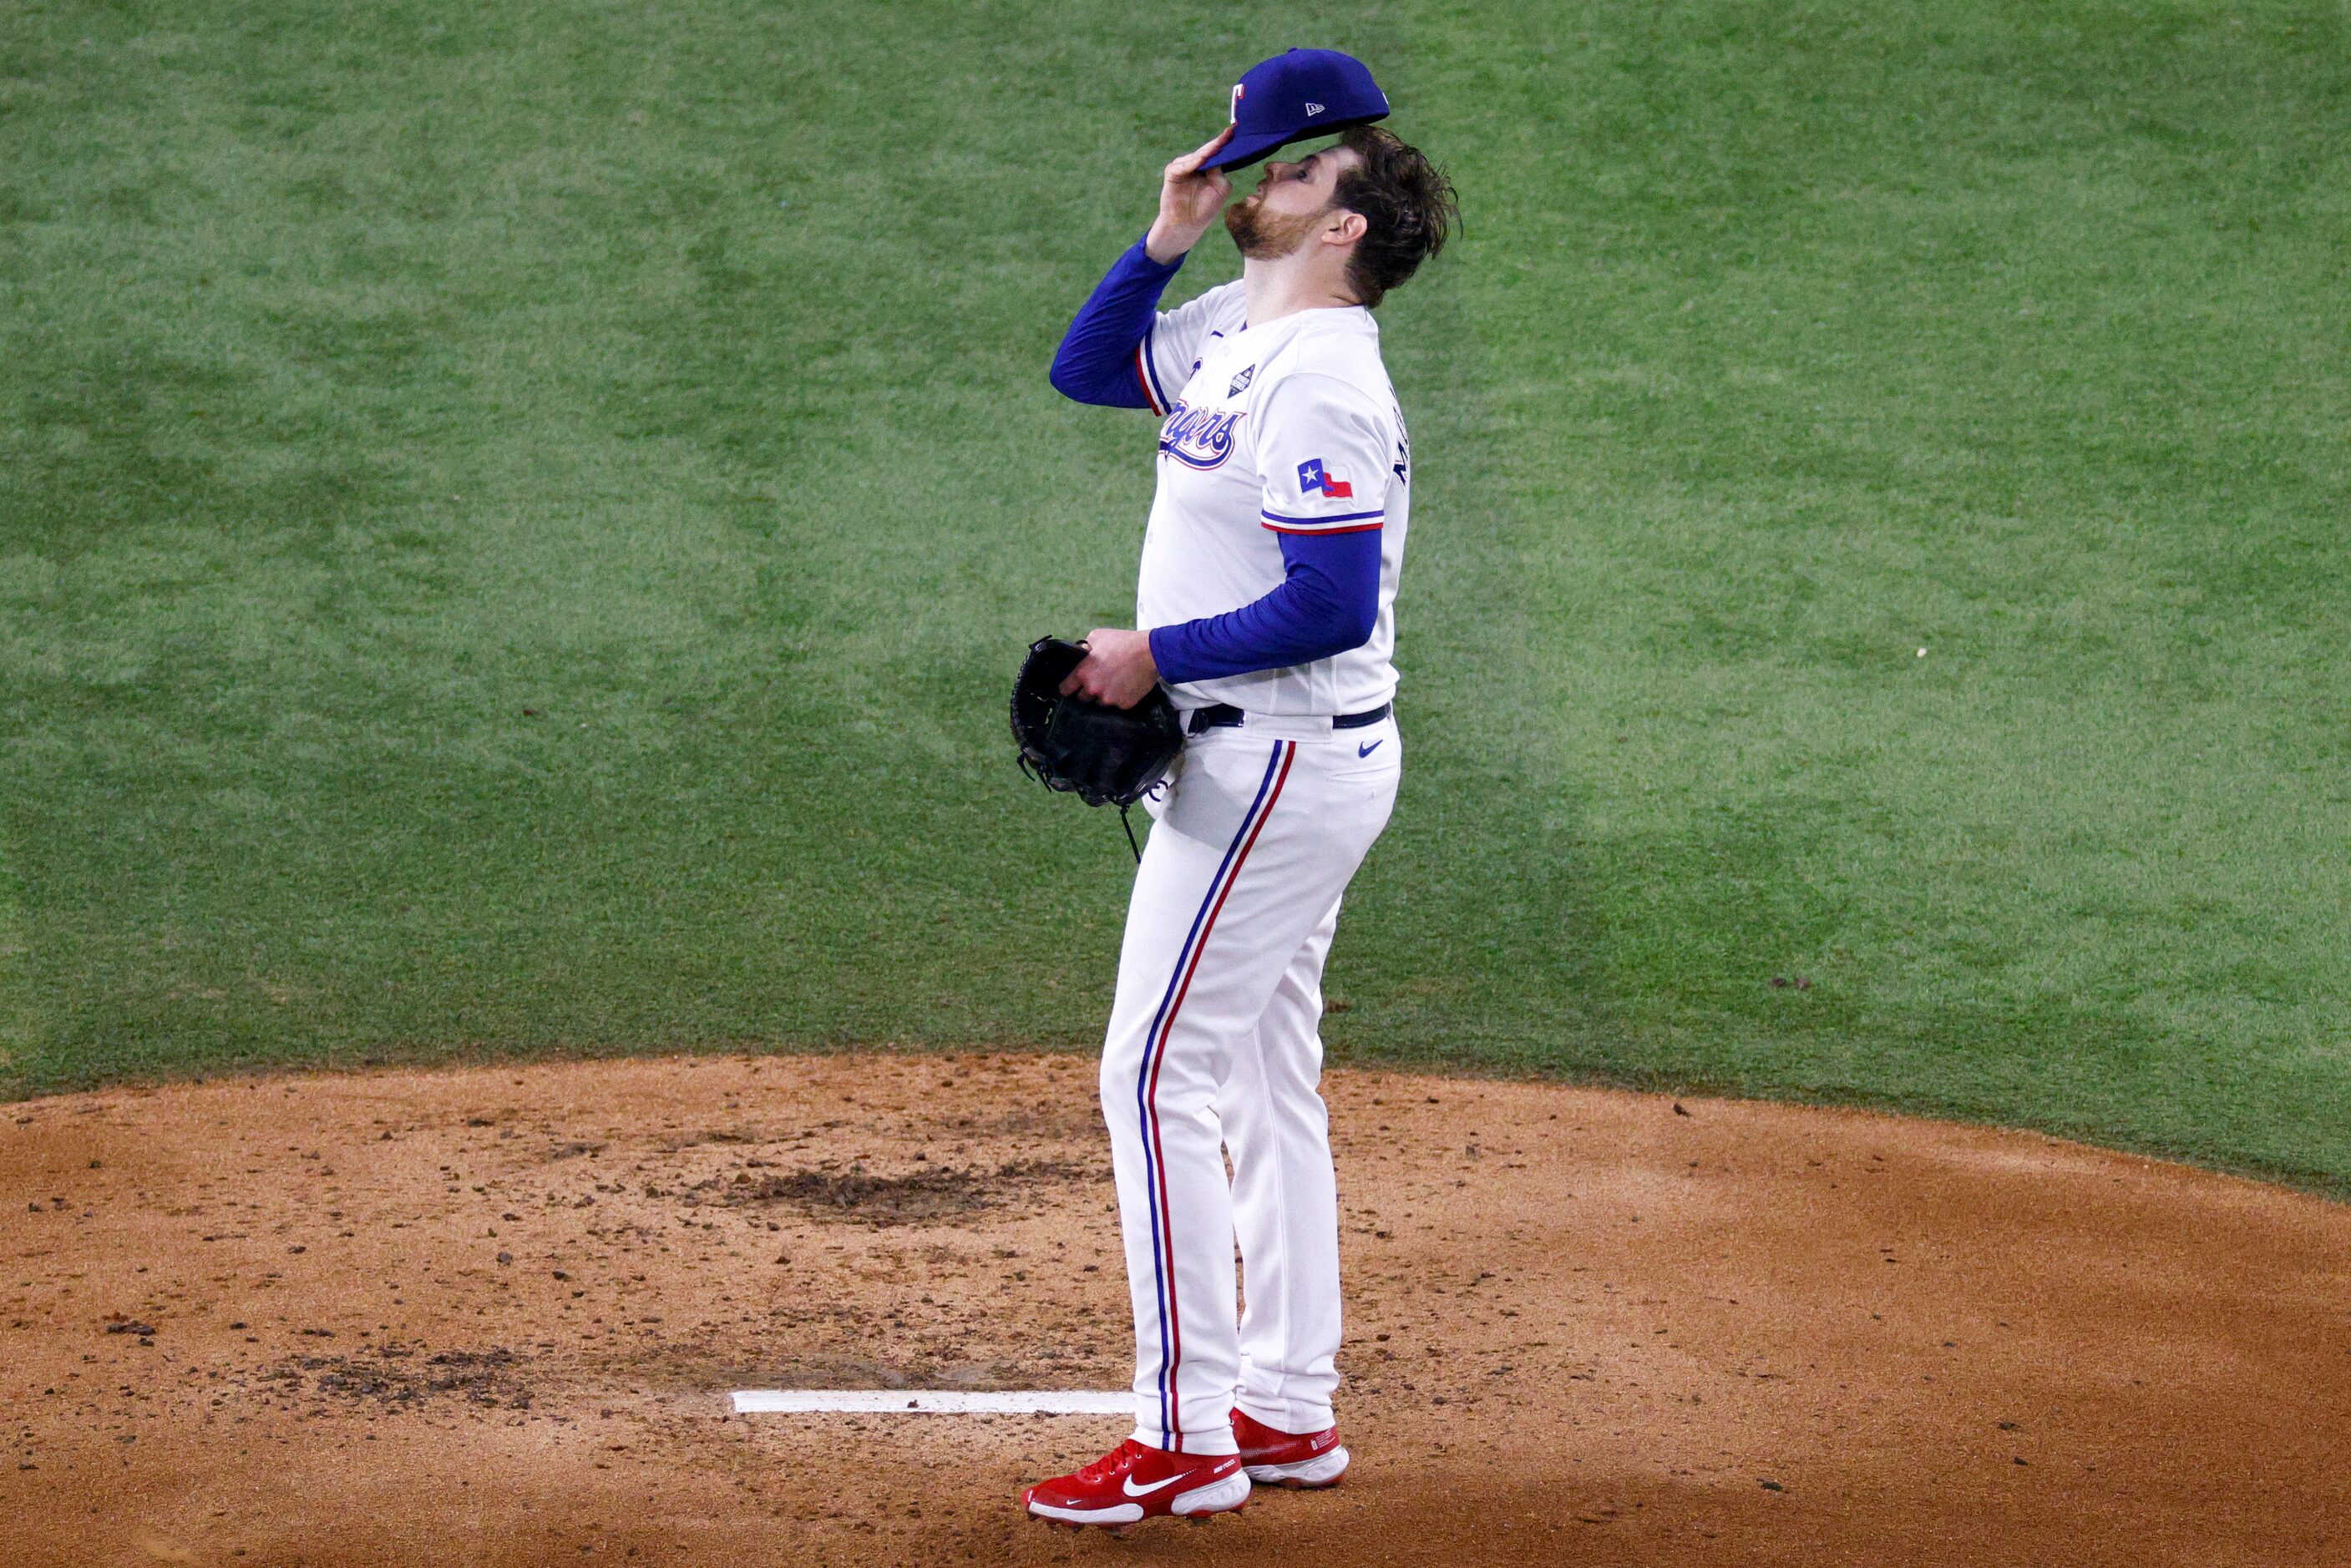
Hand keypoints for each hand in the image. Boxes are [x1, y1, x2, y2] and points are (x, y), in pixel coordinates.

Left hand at [1060, 628, 1159, 708]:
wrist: (1151, 652)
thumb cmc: (1123, 642)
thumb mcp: (1097, 637)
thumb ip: (1084, 648)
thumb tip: (1080, 654)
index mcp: (1083, 674)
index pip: (1065, 689)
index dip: (1068, 688)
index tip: (1071, 687)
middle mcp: (1093, 690)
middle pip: (1083, 699)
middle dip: (1087, 691)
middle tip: (1098, 681)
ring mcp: (1109, 699)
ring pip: (1100, 703)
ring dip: (1104, 695)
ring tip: (1114, 682)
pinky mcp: (1124, 704)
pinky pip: (1117, 704)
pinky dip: (1120, 697)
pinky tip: (1126, 686)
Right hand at [1144, 126, 1234, 263]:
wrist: (1187, 225)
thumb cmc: (1205, 209)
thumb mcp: (1220, 190)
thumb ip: (1219, 173)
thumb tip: (1214, 158)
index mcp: (1208, 167)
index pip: (1217, 152)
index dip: (1224, 142)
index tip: (1233, 131)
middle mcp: (1196, 164)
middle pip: (1207, 151)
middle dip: (1217, 143)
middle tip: (1229, 133)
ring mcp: (1183, 167)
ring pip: (1195, 156)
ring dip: (1206, 152)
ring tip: (1217, 146)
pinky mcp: (1172, 173)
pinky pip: (1182, 166)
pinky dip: (1191, 163)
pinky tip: (1200, 160)